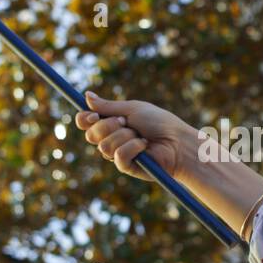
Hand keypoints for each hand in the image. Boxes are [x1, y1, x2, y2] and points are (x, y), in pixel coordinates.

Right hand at [74, 91, 196, 182]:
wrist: (178, 141)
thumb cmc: (159, 123)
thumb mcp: (132, 109)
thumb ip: (108, 106)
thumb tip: (86, 96)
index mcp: (111, 123)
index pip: (86, 123)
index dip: (85, 119)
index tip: (94, 115)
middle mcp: (111, 139)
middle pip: (91, 135)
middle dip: (107, 126)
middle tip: (126, 122)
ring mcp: (117, 154)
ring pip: (104, 146)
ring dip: (124, 136)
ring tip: (141, 135)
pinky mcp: (126, 166)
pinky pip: (118, 155)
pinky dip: (133, 147)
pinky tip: (145, 146)